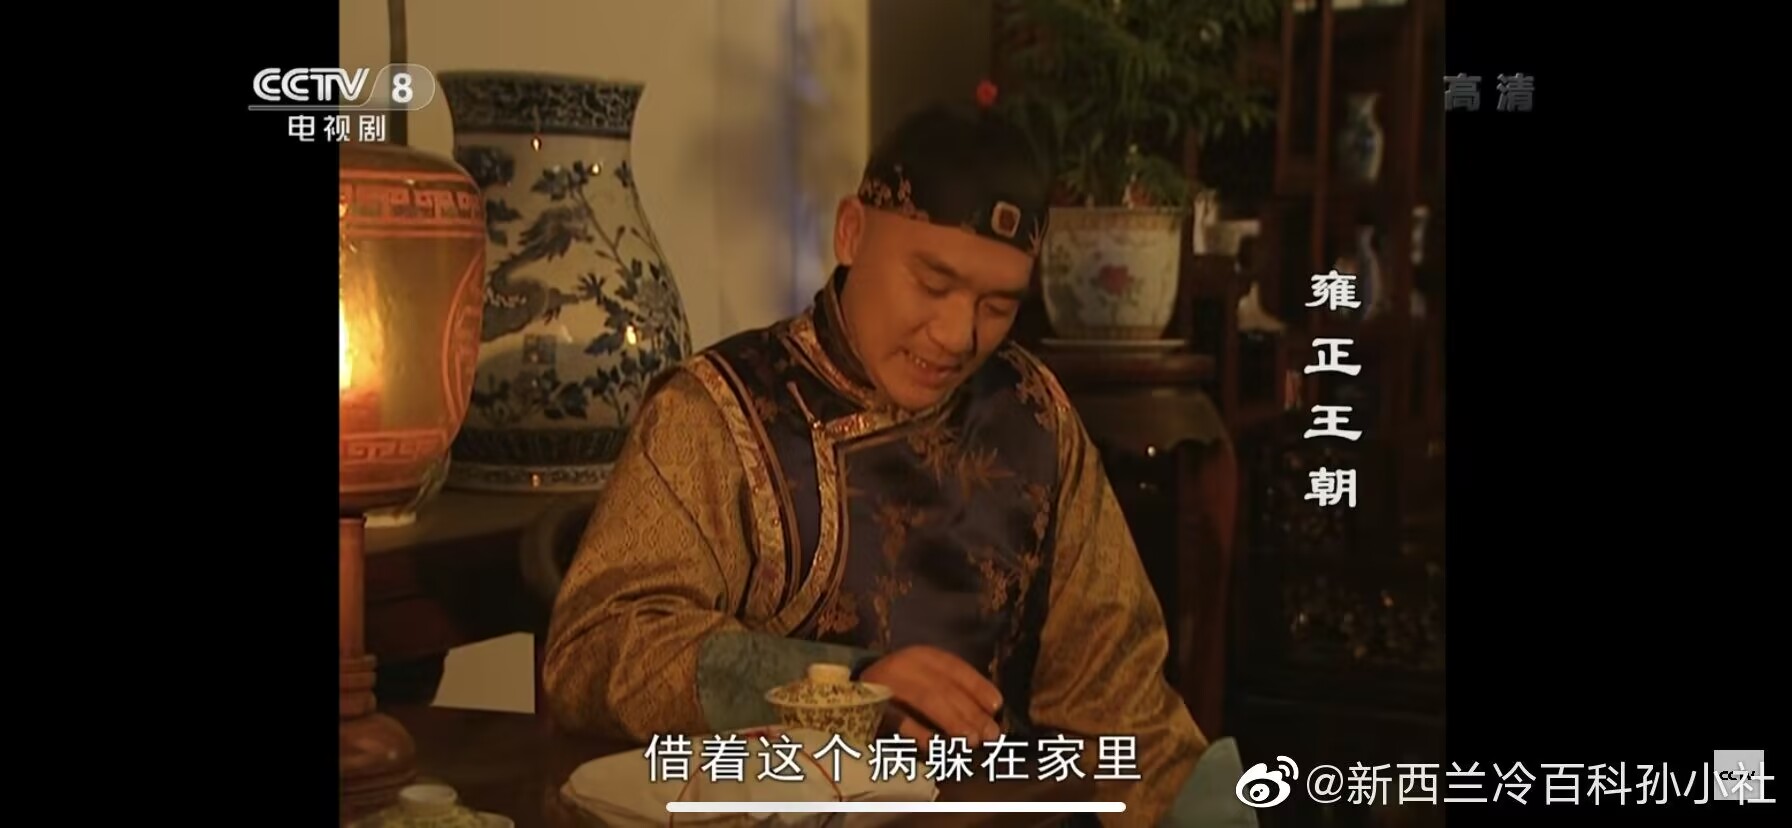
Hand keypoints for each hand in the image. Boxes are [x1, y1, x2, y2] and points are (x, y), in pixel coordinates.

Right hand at [860, 645, 1002, 745]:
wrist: (844, 697)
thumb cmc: (898, 692)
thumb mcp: (925, 682)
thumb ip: (953, 693)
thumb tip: (990, 713)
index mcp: (920, 656)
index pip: (954, 667)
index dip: (977, 686)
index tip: (996, 706)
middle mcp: (902, 664)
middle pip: (943, 686)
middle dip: (970, 711)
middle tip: (989, 735)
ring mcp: (884, 684)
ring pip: (924, 698)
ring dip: (950, 720)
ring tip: (969, 741)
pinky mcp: (869, 707)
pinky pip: (897, 719)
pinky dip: (918, 732)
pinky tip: (936, 746)